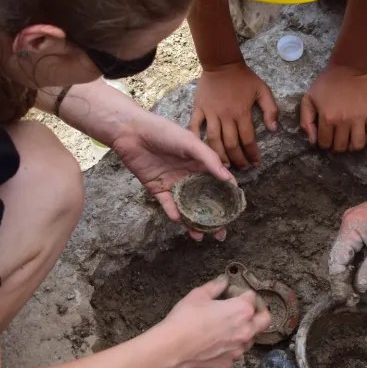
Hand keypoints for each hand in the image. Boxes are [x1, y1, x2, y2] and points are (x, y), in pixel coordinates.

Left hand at [112, 110, 234, 240]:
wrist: (132, 132)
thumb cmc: (164, 131)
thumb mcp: (190, 142)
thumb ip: (209, 159)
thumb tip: (228, 179)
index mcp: (200, 163)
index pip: (218, 182)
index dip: (227, 196)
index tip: (235, 210)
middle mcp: (189, 175)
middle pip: (204, 199)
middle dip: (212, 217)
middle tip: (220, 233)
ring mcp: (174, 183)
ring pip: (187, 206)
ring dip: (193, 221)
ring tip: (200, 235)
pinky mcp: (157, 188)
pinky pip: (168, 204)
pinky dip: (173, 212)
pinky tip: (179, 219)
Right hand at [160, 276, 271, 367]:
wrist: (172, 348)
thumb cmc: (185, 319)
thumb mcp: (198, 295)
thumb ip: (215, 287)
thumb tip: (222, 281)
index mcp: (242, 310)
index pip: (252, 297)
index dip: (242, 293)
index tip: (233, 294)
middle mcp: (245, 330)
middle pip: (264, 319)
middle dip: (259, 312)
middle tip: (245, 309)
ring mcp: (238, 349)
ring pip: (251, 338)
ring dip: (244, 331)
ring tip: (227, 327)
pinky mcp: (228, 362)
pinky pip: (234, 352)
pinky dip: (230, 346)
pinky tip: (215, 342)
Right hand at [188, 63, 278, 168]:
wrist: (221, 63)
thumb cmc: (244, 78)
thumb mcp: (263, 90)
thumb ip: (271, 109)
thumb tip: (273, 129)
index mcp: (242, 112)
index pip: (248, 139)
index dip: (252, 154)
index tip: (256, 163)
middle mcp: (226, 115)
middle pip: (230, 144)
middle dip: (237, 159)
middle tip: (241, 168)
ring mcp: (210, 113)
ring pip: (213, 140)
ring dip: (219, 155)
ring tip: (224, 165)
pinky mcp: (199, 109)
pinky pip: (194, 126)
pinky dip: (195, 139)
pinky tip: (198, 151)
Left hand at [301, 65, 366, 152]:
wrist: (347, 68)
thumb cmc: (326, 84)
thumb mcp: (308, 99)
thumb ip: (306, 121)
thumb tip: (312, 141)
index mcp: (327, 118)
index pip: (324, 144)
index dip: (323, 144)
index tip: (325, 139)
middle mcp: (343, 121)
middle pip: (341, 147)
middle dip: (337, 147)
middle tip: (337, 139)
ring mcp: (359, 118)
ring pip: (358, 145)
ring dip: (352, 147)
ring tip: (350, 140)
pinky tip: (363, 135)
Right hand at [329, 174, 366, 294]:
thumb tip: (359, 286)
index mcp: (351, 226)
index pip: (337, 260)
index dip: (340, 281)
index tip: (346, 298)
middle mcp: (348, 221)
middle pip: (339, 255)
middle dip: (344, 277)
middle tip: (352, 297)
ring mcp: (355, 219)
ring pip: (347, 250)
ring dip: (351, 268)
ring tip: (356, 288)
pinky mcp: (363, 220)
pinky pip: (355, 243)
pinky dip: (358, 258)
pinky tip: (362, 271)